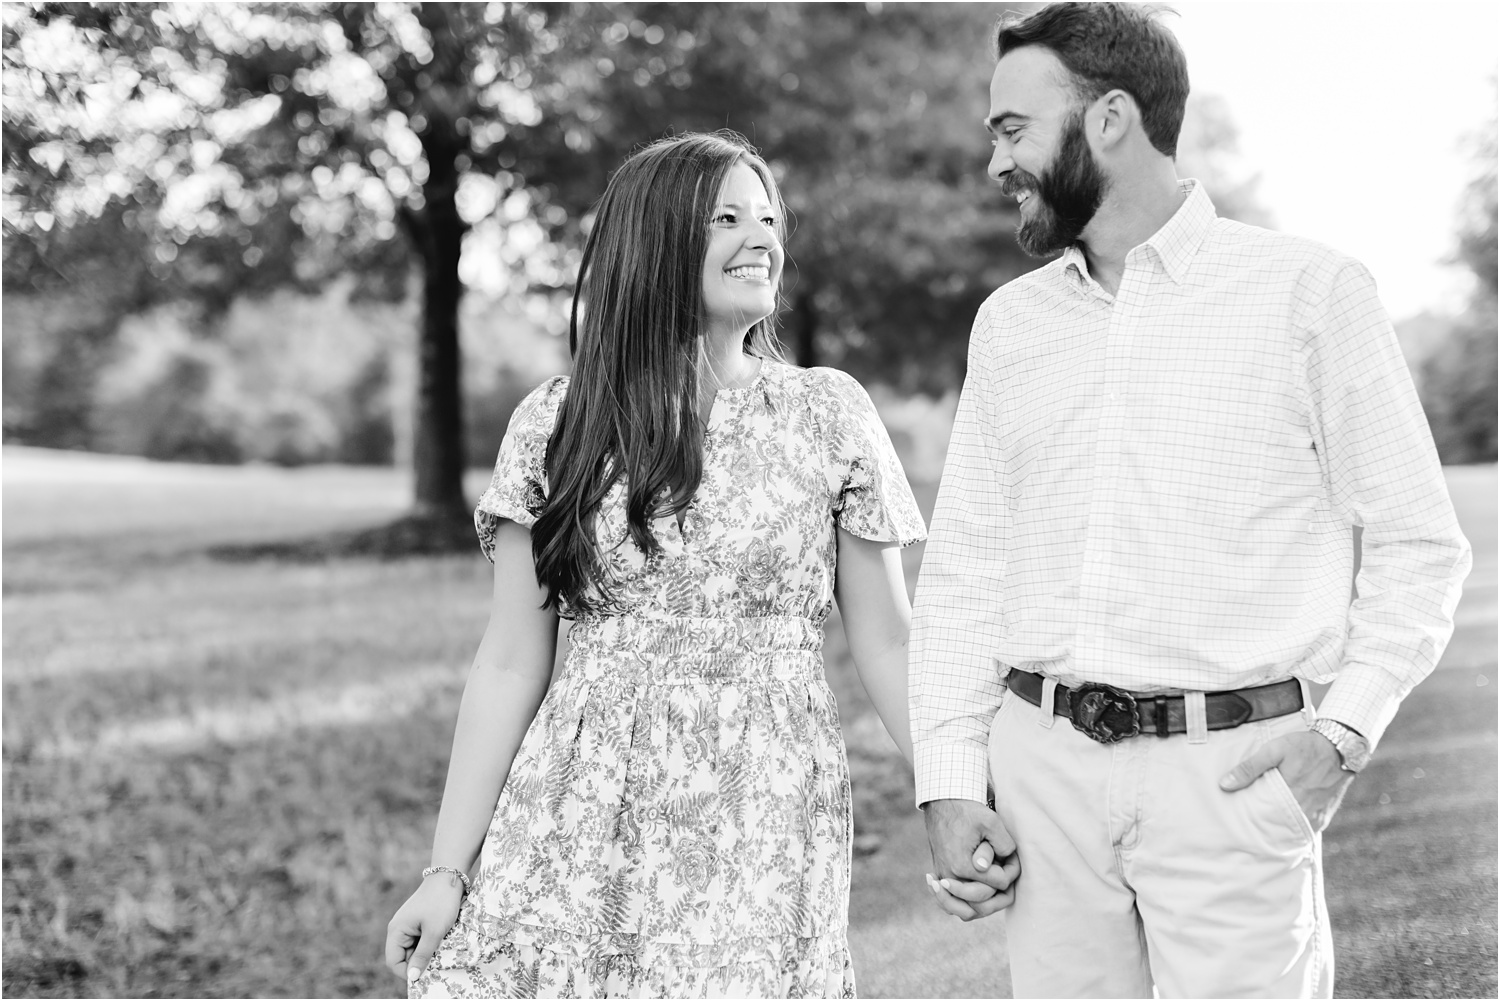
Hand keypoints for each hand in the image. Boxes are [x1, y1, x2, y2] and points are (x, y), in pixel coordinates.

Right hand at [384, 873, 464, 986]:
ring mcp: (408, 925)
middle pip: (403, 957)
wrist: (449, 876)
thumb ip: (423, 955)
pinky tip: (441, 941)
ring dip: (425, 953)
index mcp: (396, 931)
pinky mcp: (418, 922)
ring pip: (413, 949)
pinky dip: (429, 944)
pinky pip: (419, 940)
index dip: (407, 972)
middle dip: (418, 962)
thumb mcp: (434, 932)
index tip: (425, 975)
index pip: (393, 962)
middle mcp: (398, 929)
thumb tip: (412, 977)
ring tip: (440, 950)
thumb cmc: (441, 902)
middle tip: (436, 963)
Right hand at [921, 798, 1020, 920]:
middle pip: (983, 904)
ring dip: (984, 907)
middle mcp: (951, 877)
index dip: (1011, 870)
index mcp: (963, 866)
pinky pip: (949, 904)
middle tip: (1008, 873)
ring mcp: (943, 878)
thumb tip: (1004, 863)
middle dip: (1001, 892)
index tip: (1012, 856)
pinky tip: (973, 900)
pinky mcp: (940, 876)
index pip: (999, 883)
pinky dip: (962, 907)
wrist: (942, 803)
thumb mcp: (991, 821)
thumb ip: (1004, 845)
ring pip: (965, 911)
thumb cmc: (967, 811)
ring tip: (996, 895)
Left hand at [1219, 731, 1353, 831]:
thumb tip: (1225, 784)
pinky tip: (1282, 823)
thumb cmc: (1305, 746)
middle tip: (1245, 827)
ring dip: (1277, 829)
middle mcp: (1304, 811)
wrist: (1341, 747)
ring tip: (1261, 826)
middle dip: (1261, 828)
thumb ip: (1250, 768)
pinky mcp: (1324, 815)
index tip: (1235, 822)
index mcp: (1289, 796)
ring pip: (1291, 830)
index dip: (1248, 822)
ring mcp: (1316, 815)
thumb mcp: (1274, 750)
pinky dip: (1293, 827)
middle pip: (1275, 828)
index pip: (1262, 819)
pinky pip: (1306, 828)